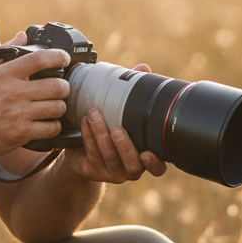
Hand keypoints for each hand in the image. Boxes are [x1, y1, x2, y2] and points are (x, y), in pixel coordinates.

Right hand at [0, 31, 70, 159]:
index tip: (64, 58)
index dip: (59, 56)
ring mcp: (18, 114)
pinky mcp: (21, 134)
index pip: (40, 59)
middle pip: (57, 86)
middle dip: (64, 87)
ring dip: (60, 107)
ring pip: (57, 108)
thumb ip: (4, 51)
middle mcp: (13, 93)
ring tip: (53, 106)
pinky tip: (47, 123)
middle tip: (60, 88)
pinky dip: (53, 126)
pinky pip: (51, 128)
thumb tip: (23, 36)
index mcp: (5, 74)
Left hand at [60, 62, 167, 184]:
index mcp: (145, 157)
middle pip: (132, 164)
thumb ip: (135, 93)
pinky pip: (91, 154)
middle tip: (117, 129)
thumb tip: (144, 69)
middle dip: (124, 146)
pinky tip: (85, 122)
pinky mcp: (93, 171)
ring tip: (94, 115)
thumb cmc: (111, 129)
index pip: (158, 168)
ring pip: (108, 157)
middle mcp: (131, 169)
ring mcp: (112, 172)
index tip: (147, 153)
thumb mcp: (124, 113)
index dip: (154, 163)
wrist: (83, 151)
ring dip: (100, 134)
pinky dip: (88, 136)